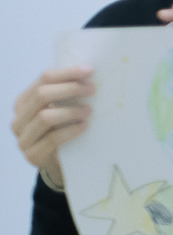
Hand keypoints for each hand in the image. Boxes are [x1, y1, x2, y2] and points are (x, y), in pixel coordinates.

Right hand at [12, 67, 94, 189]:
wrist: (59, 163)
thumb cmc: (62, 131)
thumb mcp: (61, 110)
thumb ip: (65, 94)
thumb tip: (87, 73)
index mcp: (24, 102)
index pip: (43, 79)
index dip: (66, 73)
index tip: (89, 70)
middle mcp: (18, 119)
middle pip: (42, 95)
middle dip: (70, 89)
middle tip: (92, 90)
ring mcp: (23, 138)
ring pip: (45, 117)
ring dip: (71, 111)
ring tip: (89, 111)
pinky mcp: (32, 155)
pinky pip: (52, 139)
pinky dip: (71, 130)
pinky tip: (84, 126)